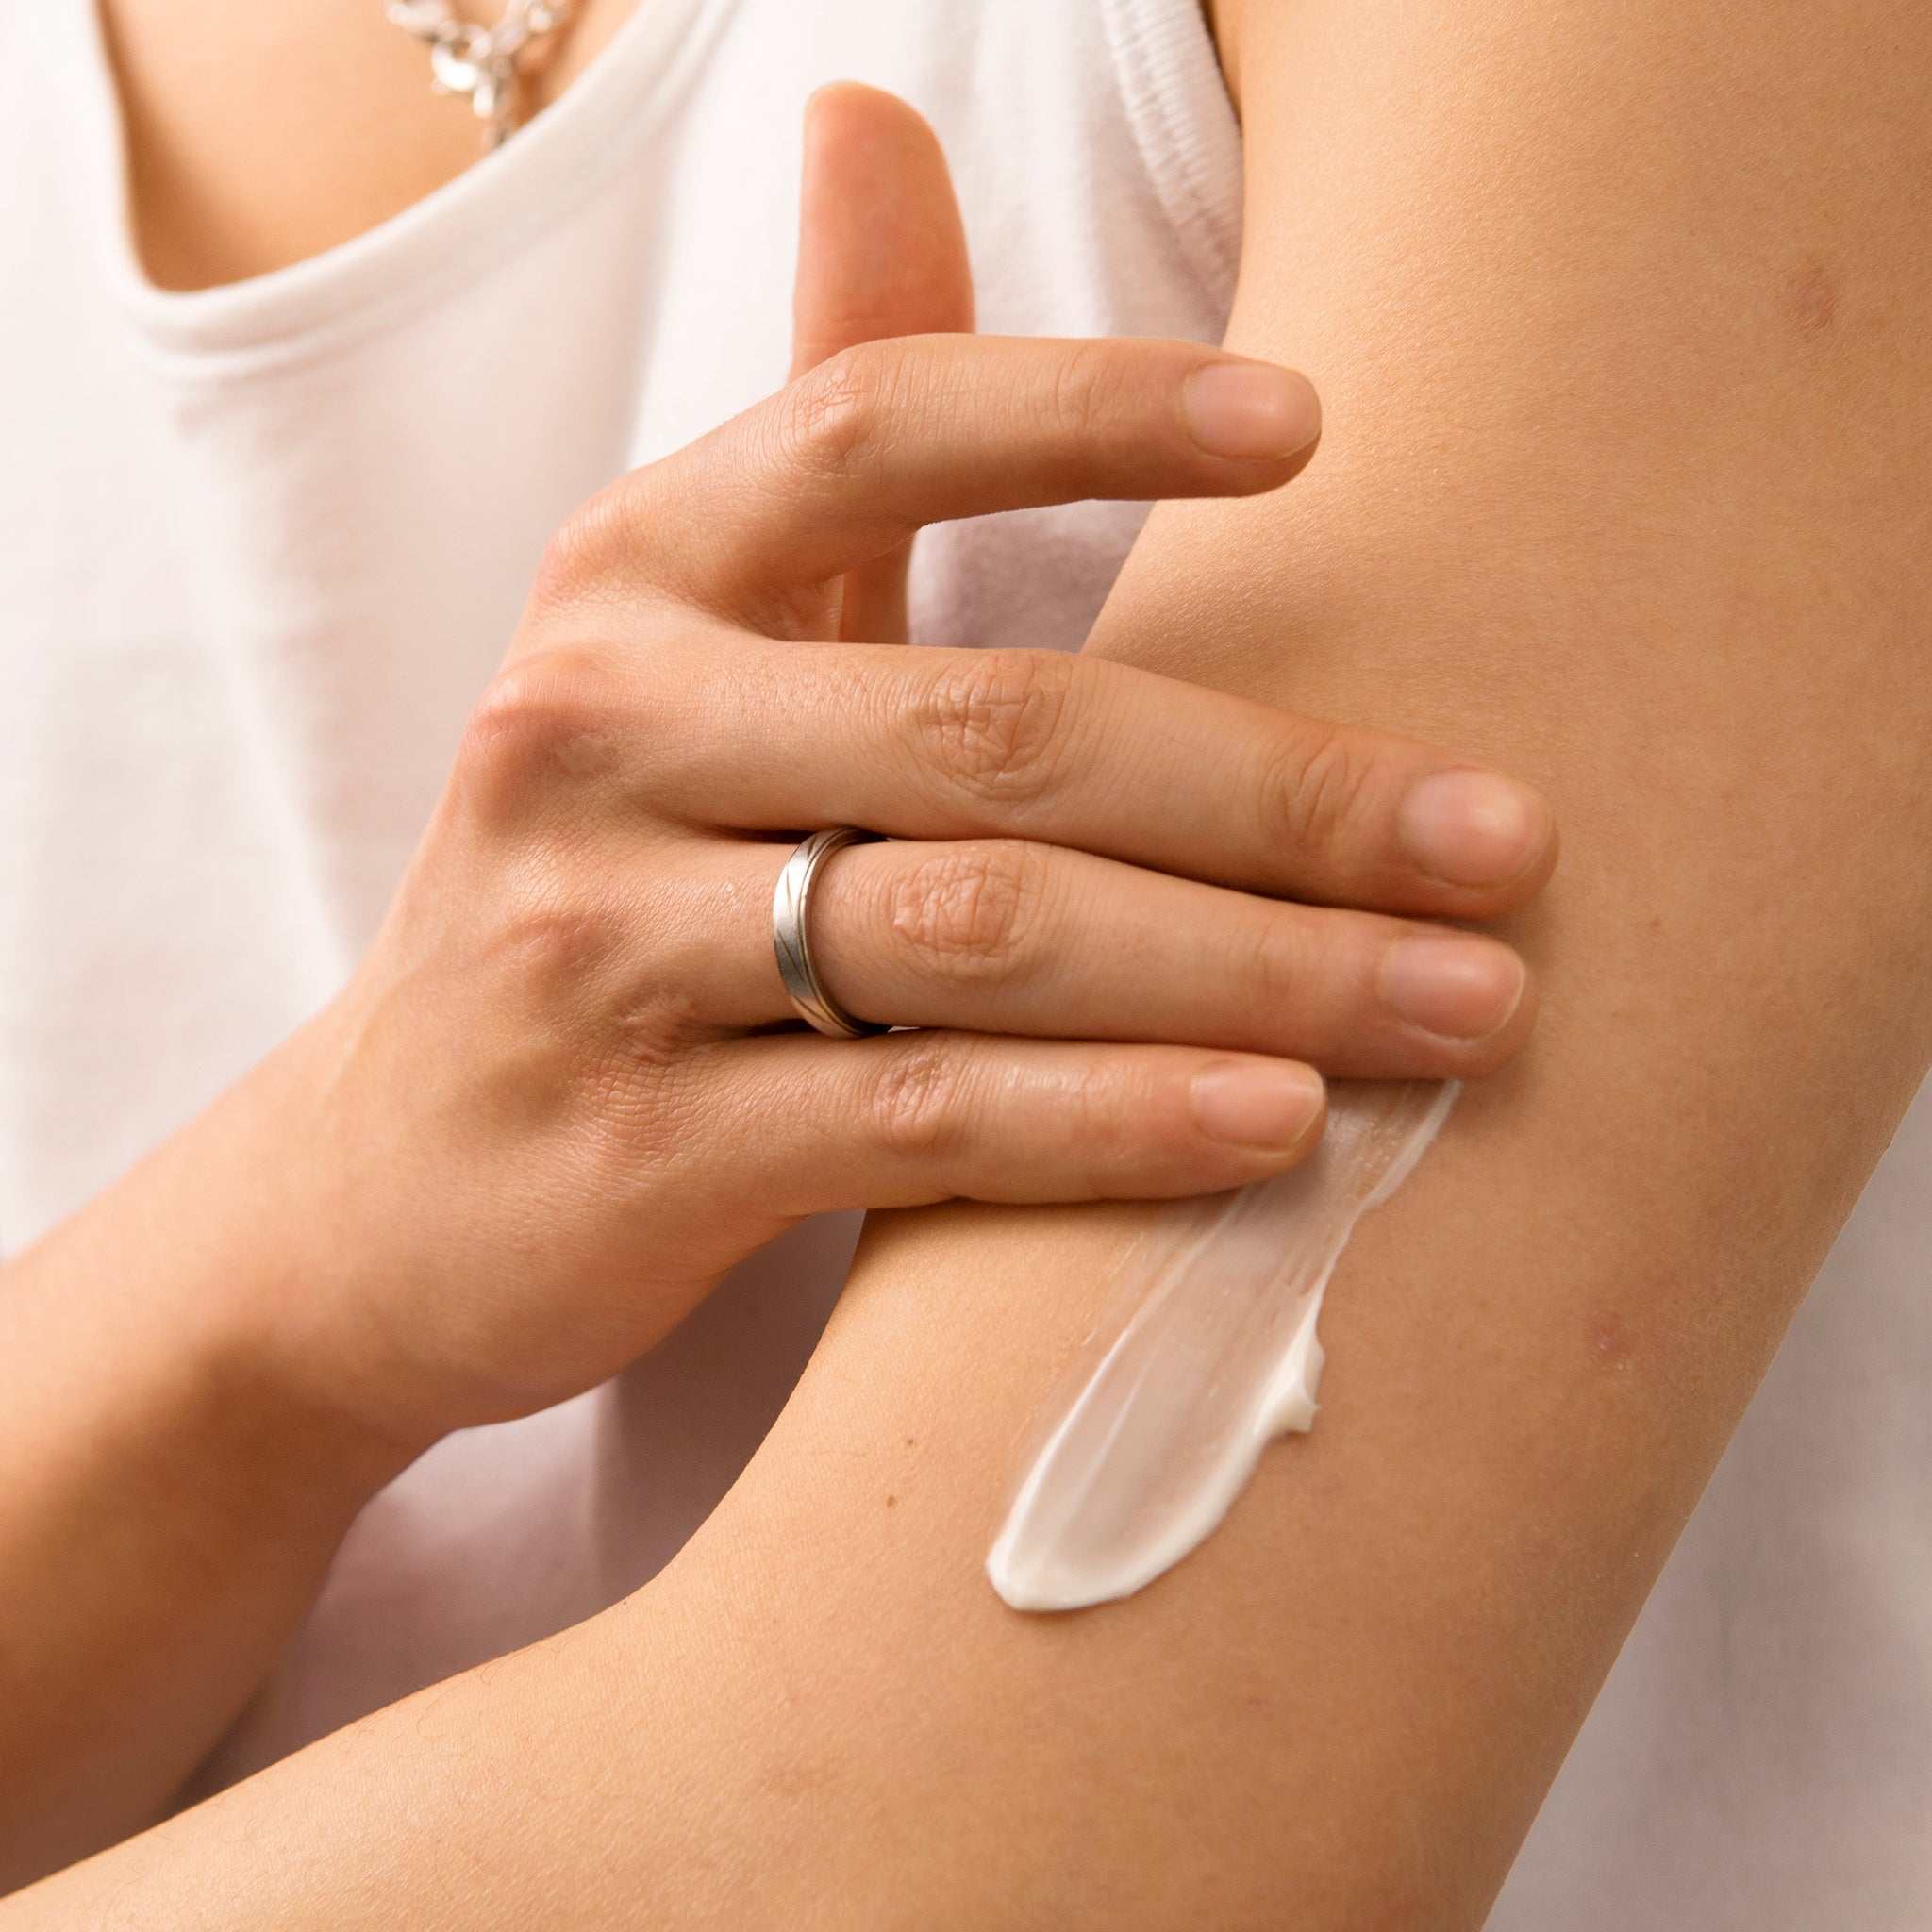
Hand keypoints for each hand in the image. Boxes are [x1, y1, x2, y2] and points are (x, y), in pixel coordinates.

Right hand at [238, 87, 1552, 1449]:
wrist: (391, 1180)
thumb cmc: (605, 880)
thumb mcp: (688, 641)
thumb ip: (815, 409)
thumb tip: (873, 109)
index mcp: (629, 577)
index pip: (870, 427)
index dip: (1093, 413)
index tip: (1315, 435)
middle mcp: (593, 730)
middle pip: (998, 731)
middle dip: (1285, 795)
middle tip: (1508, 847)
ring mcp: (597, 946)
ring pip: (983, 936)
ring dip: (1254, 970)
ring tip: (1464, 1004)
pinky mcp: (633, 1149)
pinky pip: (920, 1121)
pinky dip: (1115, 1120)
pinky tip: (1279, 1124)